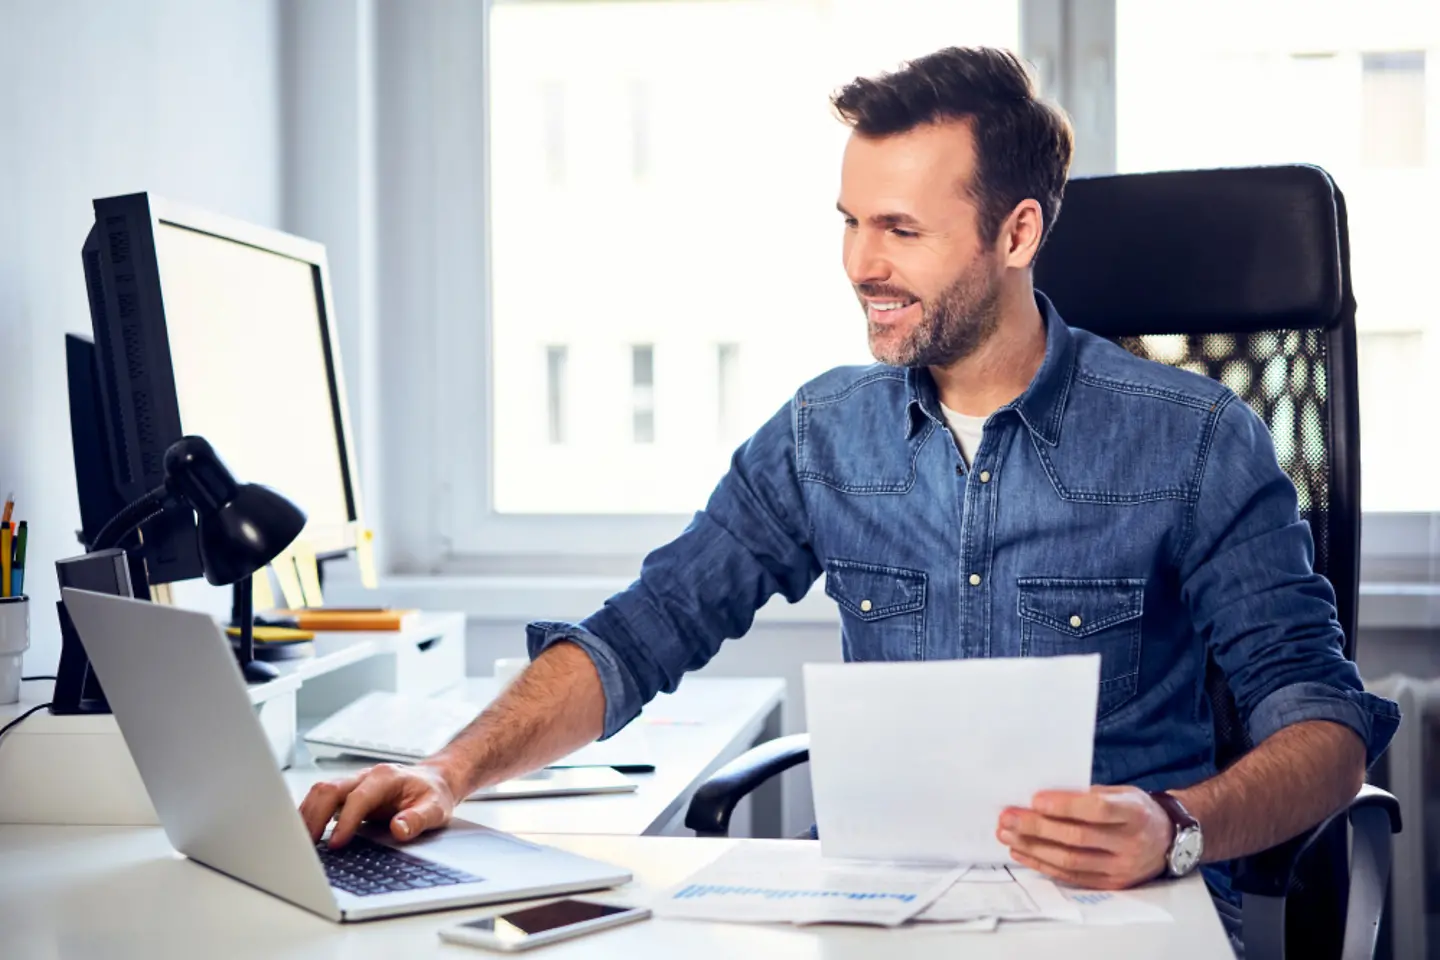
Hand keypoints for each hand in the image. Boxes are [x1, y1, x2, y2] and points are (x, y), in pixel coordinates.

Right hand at [299, 762, 459, 847]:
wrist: (434, 781)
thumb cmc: (433, 794)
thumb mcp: (436, 808)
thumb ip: (418, 819)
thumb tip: (399, 829)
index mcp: (386, 777)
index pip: (358, 798)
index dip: (345, 821)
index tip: (335, 844)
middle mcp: (365, 776)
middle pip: (329, 790)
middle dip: (315, 817)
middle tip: (306, 847)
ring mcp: (354, 783)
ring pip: (320, 792)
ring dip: (307, 816)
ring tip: (300, 844)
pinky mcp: (347, 793)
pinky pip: (321, 800)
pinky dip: (310, 815)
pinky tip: (305, 834)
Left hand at [996, 785, 1172, 888]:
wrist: (1169, 841)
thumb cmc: (1136, 810)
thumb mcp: (1122, 793)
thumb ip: (1089, 795)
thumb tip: (1042, 798)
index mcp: (1134, 814)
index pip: (1097, 810)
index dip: (1065, 806)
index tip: (1035, 799)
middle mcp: (1130, 844)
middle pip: (1078, 838)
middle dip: (1037, 827)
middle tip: (1007, 817)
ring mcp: (1121, 868)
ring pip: (1070, 861)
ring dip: (1033, 847)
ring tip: (1007, 835)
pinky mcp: (1111, 884)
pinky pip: (1071, 877)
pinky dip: (1043, 864)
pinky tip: (1022, 852)